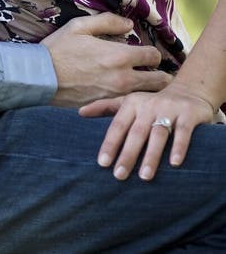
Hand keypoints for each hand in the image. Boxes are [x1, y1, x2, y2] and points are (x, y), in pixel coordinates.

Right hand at [41, 13, 170, 107]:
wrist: (40, 76)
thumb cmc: (59, 48)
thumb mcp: (80, 26)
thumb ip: (108, 21)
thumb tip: (129, 25)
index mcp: (118, 55)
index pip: (154, 56)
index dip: (153, 53)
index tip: (147, 54)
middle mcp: (122, 78)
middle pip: (159, 81)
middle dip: (161, 75)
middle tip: (155, 72)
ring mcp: (115, 95)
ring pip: (146, 96)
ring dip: (149, 90)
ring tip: (145, 85)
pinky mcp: (106, 106)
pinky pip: (128, 104)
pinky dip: (132, 101)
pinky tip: (126, 96)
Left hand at [79, 84, 215, 180]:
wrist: (188, 91)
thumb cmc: (151, 103)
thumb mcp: (128, 102)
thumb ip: (105, 107)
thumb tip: (79, 113)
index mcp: (132, 104)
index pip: (118, 125)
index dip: (110, 143)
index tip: (102, 163)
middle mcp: (149, 106)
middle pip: (136, 132)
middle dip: (127, 154)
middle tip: (119, 175)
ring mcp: (169, 109)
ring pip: (158, 133)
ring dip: (151, 155)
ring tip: (144, 176)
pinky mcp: (189, 114)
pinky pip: (183, 132)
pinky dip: (179, 147)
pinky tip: (174, 163)